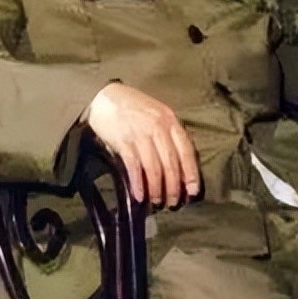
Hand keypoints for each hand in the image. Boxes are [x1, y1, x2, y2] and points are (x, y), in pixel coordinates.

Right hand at [85, 83, 200, 206]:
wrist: (104, 96)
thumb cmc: (133, 107)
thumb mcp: (157, 114)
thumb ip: (169, 134)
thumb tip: (178, 164)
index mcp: (170, 120)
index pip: (186, 150)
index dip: (191, 172)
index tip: (192, 190)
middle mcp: (158, 127)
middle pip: (171, 163)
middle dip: (173, 186)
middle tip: (173, 203)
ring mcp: (140, 134)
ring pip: (154, 167)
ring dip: (156, 189)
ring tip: (157, 202)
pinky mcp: (123, 141)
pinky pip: (134, 166)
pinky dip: (138, 183)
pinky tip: (140, 195)